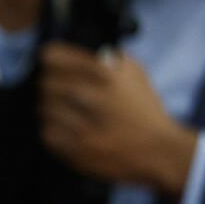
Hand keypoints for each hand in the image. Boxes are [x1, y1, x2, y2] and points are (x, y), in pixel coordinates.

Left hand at [38, 42, 197, 195]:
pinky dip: (53, 130)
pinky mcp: (77, 151)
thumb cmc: (145, 111)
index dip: (50, 58)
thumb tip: (83, 51)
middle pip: (46, 84)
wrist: (159, 151)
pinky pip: (48, 134)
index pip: (54, 58)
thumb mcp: (135, 74)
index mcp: (107, 77)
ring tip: (64, 111)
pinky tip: (65, 128)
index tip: (49, 61)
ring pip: (45, 110)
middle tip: (56, 89)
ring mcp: (84, 127)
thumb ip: (109, 58)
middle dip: (50, 85)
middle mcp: (94, 100)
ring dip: (52, 109)